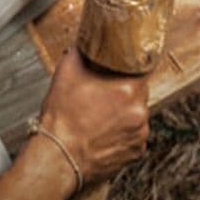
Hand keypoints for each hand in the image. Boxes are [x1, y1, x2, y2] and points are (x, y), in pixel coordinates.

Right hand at [38, 49, 149, 185]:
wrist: (58, 157)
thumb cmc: (62, 120)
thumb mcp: (66, 74)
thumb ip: (79, 52)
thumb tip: (84, 42)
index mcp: (128, 89)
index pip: (140, 69)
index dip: (129, 68)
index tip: (121, 70)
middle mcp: (140, 112)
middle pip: (138, 93)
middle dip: (124, 93)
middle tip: (103, 97)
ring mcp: (140, 134)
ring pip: (137, 116)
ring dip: (124, 115)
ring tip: (101, 118)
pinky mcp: (136, 152)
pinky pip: (134, 137)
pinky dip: (124, 134)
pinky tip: (105, 133)